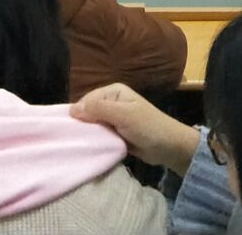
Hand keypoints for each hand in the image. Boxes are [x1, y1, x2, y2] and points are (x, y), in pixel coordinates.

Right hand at [71, 83, 200, 174]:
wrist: (168, 147)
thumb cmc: (148, 127)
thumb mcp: (123, 115)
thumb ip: (99, 109)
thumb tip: (72, 109)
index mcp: (114, 92)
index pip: (87, 99)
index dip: (79, 113)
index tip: (73, 129)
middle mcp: (112, 102)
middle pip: (88, 112)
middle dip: (83, 125)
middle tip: (75, 140)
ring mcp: (114, 118)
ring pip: (93, 125)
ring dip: (89, 135)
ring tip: (81, 146)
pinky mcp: (116, 133)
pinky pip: (100, 136)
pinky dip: (96, 141)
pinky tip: (90, 149)